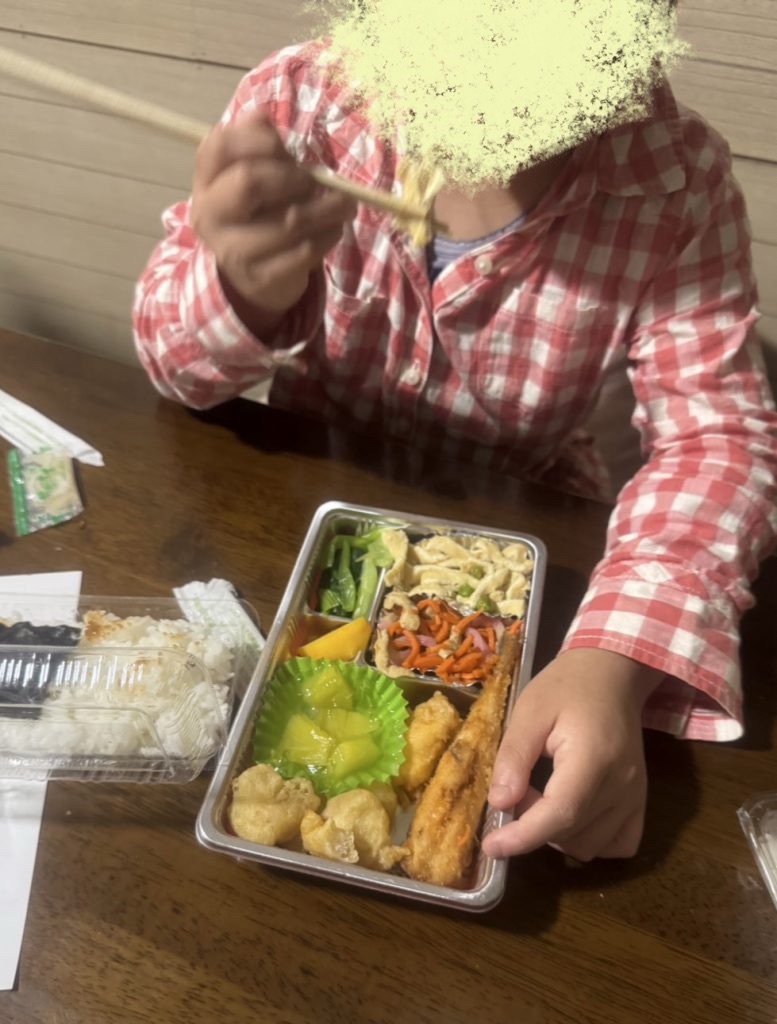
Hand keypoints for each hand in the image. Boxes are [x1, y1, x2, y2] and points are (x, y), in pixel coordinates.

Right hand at [191, 112, 356, 323]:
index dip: (257, 138)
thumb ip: (260, 146)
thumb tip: (262, 116)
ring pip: (288, 221)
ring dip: (326, 209)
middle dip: (293, 177)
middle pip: (249, 181)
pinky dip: (327, 237)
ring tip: (344, 205)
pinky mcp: (260, 277)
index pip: (219, 145)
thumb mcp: (253, 176)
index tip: (285, 147)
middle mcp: (210, 214)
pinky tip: (333, 230)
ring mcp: (232, 250)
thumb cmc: (259, 214)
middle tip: (314, 182)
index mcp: (206, 180)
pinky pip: (303, 252)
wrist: (252, 277)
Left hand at [481, 648, 661, 861]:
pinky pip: (618, 844)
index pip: (561, 813)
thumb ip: (514, 756)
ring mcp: (636, 796)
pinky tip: (570, 816)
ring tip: (542, 795)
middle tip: (517, 789)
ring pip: (591, 846)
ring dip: (557, 834)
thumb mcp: (530, 710)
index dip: (523, 836)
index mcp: (593, 758)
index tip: (492, 846)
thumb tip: (499, 803)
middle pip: (572, 833)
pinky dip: (589, 841)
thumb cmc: (566, 686)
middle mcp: (622, 785)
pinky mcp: (640, 801)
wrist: (611, 673)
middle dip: (533, 825)